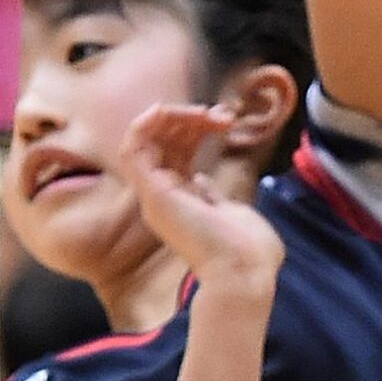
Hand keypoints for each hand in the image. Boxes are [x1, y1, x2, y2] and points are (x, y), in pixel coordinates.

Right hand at [118, 103, 284, 289]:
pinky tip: (165, 110)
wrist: (246, 270)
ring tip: (203, 113)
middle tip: (222, 116)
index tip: (226, 120)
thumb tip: (202, 180)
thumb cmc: (249, 251)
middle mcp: (164, 199)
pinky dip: (144, 125)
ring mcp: (155, 197)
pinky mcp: (152, 194)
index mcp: (183, 202)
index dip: (197, 128)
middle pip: (163, 142)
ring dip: (172, 117)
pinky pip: (132, 150)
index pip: (178, 152)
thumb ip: (214, 197)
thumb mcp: (233, 213)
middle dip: (190, 118)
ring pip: (146, 141)